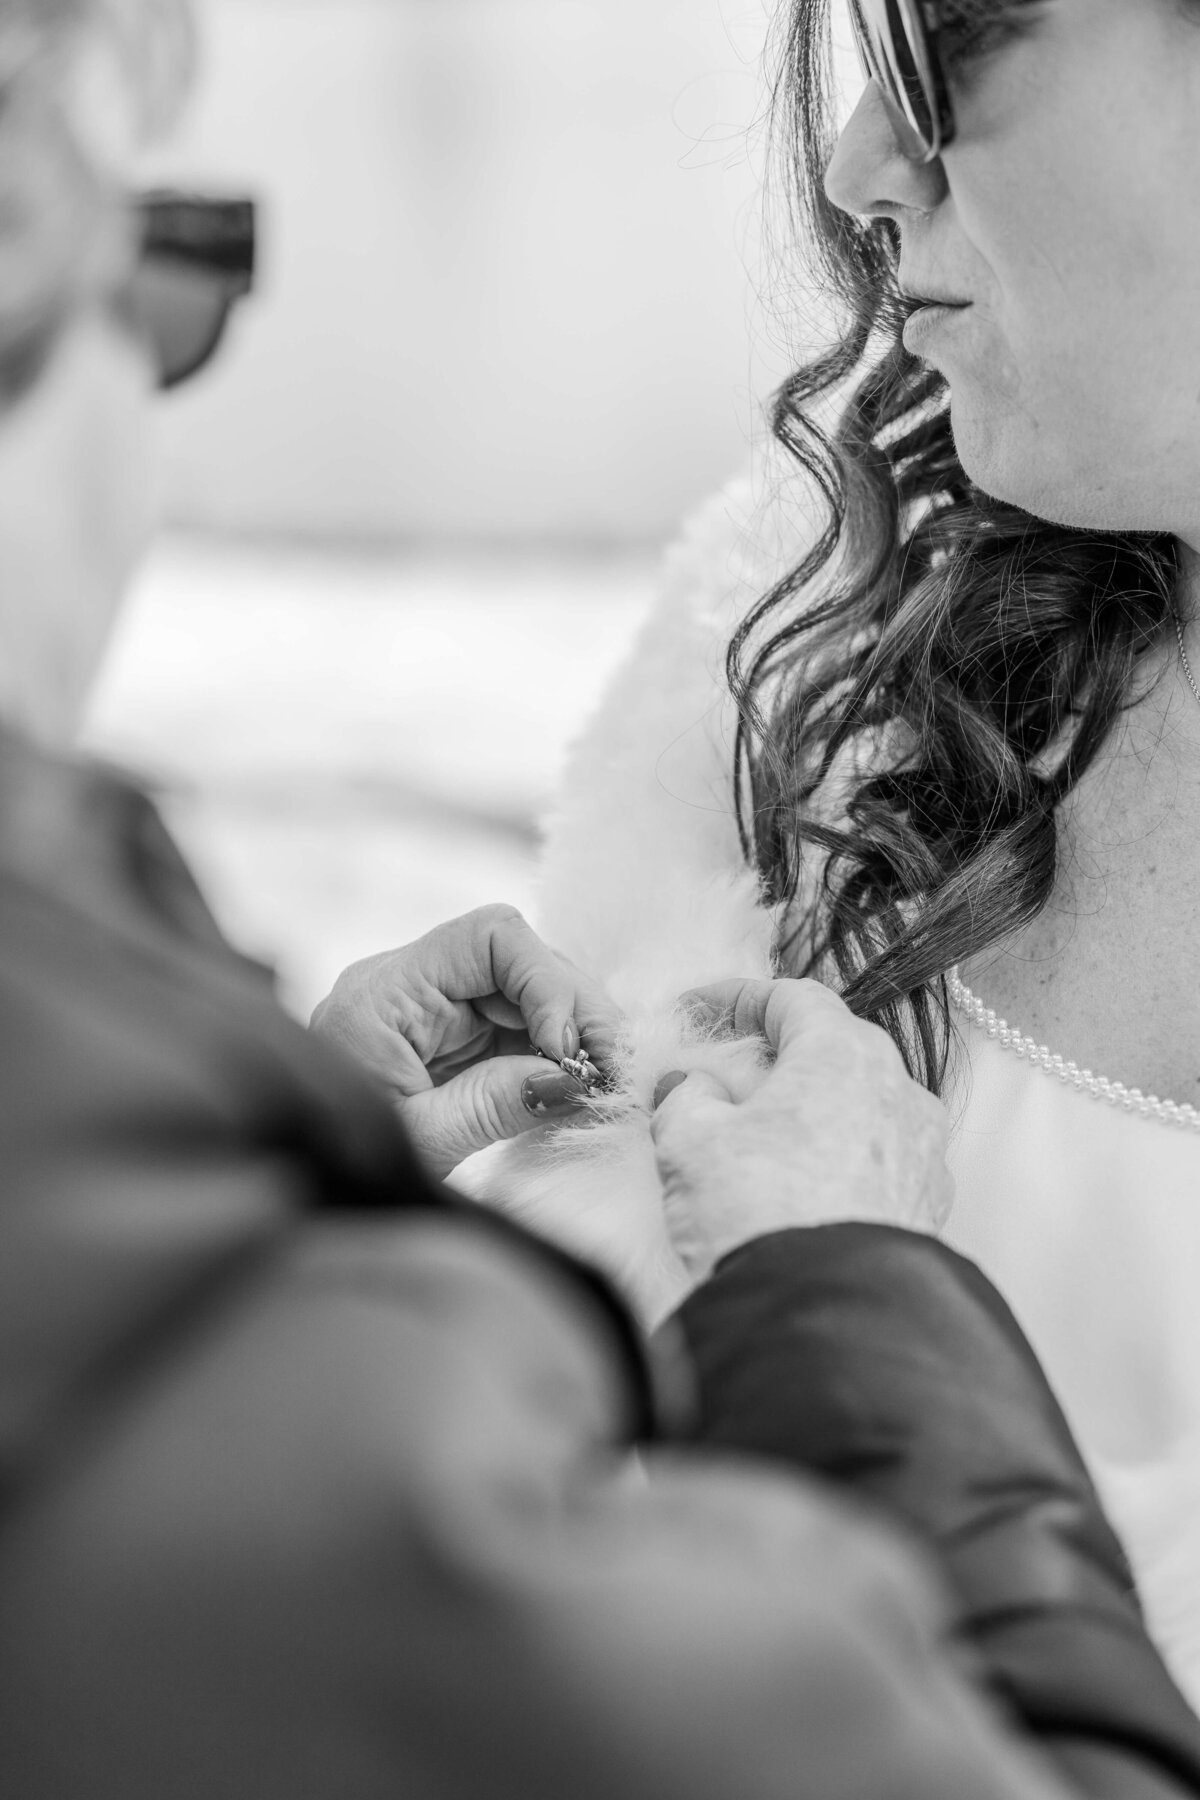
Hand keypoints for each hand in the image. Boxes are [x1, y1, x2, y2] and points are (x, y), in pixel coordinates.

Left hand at [311, 905, 619, 1176]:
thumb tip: (573, 1079)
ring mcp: (433, 1008)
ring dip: (574, 1030)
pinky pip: (517, 1023)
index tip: (568, 1050)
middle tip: (614, 1071)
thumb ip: (494, 1104)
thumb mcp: (420, 1142)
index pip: (489, 937)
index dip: (547, 982)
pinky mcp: (451, 1037)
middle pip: (519, 959)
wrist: (299, 1181)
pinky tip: (579, 1083)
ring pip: (528, 989)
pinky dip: (555, 1050)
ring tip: (606, 1081)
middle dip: (575, 1009)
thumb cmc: (340, 1164)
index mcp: (382, 993)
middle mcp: (409, 984)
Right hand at [650, 977, 952, 1284]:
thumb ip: (687, 1096)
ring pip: (861, 1107)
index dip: (740, 998)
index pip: (793, 998)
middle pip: (834, 1049)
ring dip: (813, 1113)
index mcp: (844, 1052)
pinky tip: (800, 1191)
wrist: (823, 1316)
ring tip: (761, 1144)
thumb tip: (694, 1087)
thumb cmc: (758, 1213)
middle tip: (728, 1076)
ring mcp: (923, 1150)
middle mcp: (899, 1089)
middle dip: (779, 1057)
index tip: (701, 1010)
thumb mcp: (688, 1140)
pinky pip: (878, 1162)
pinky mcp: (929, 1206)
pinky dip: (838, 1162)